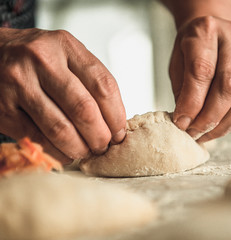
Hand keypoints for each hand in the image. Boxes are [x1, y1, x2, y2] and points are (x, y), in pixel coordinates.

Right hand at [0, 28, 126, 163]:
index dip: (116, 115)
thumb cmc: (37, 58)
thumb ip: (90, 80)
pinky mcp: (3, 108)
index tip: (119, 132)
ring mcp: (19, 83)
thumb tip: (114, 122)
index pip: (103, 85)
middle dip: (100, 136)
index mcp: (66, 46)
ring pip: (60, 128)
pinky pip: (37, 138)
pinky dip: (57, 152)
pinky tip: (65, 152)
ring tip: (86, 151)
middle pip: (84, 109)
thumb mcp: (66, 54)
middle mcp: (42, 60)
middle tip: (104, 146)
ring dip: (80, 148)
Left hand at [170, 16, 230, 141]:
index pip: (202, 70)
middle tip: (194, 133)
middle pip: (229, 85)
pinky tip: (221, 126)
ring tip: (206, 134)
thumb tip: (186, 121)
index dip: (192, 102)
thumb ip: (182, 90)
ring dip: (225, 124)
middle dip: (210, 117)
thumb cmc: (192, 48)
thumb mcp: (177, 63)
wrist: (215, 32)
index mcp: (207, 30)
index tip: (182, 123)